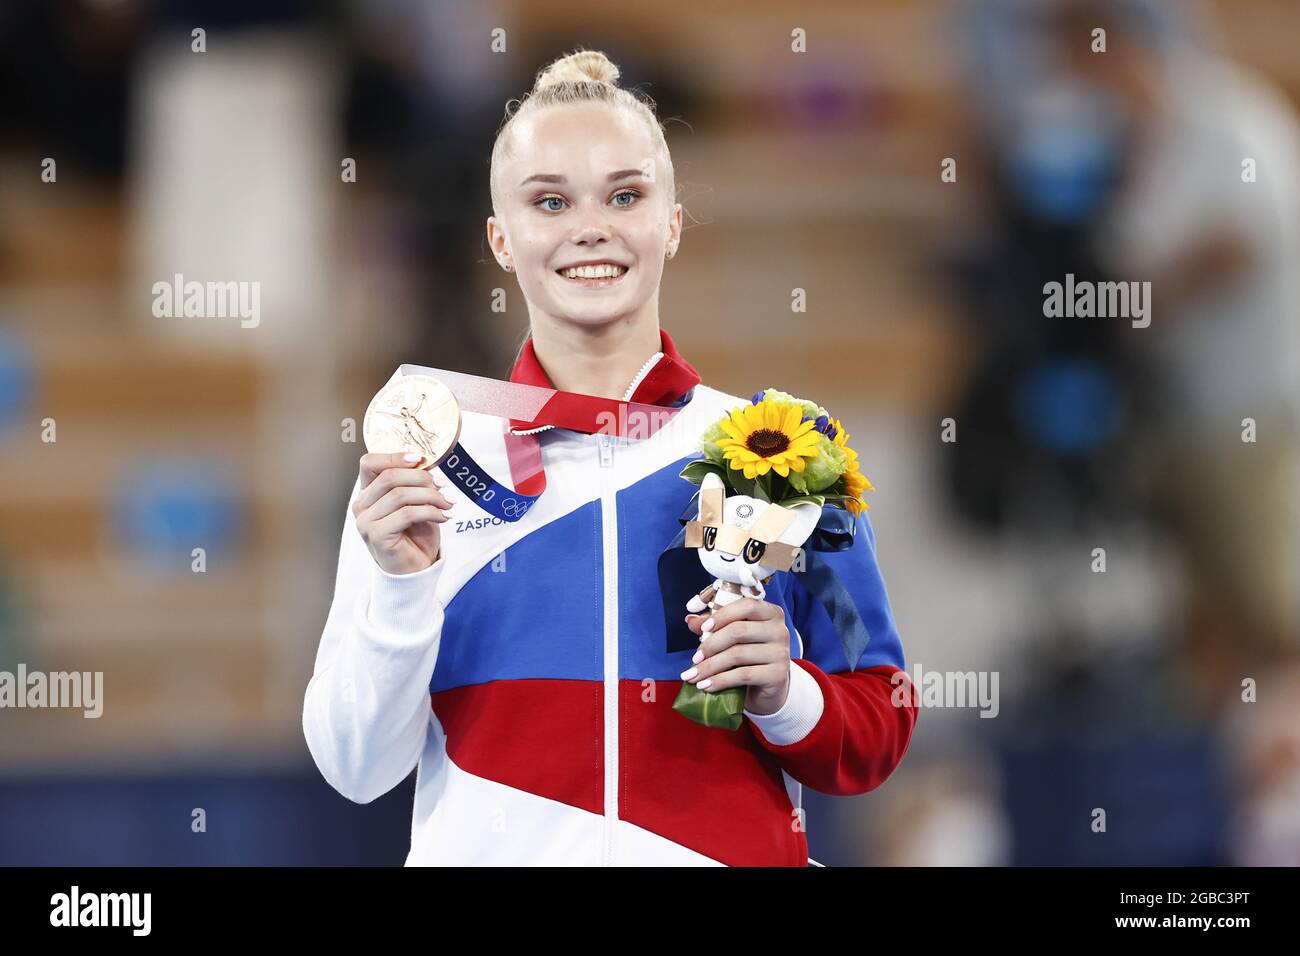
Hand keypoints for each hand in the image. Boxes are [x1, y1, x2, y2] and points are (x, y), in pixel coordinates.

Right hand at [353, 452, 452, 574]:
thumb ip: (414, 482)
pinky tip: (444, 517)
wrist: (416, 569)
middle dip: (422, 478)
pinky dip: (431, 512)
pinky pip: (407, 514)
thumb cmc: (415, 534)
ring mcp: (366, 521)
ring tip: (449, 504)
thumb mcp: (416, 502)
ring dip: (431, 496)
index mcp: (367, 493)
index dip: (395, 456)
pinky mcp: (377, 536)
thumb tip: (425, 462)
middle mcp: (361, 505)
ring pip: (400, 494)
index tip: (421, 459)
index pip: (370, 463)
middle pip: (389, 477)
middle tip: (444, 486)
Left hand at [682, 598, 790, 715]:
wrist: (770, 687)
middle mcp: (779, 630)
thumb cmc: (749, 656)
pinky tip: (706, 686)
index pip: (746, 606)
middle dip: (711, 645)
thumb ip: (714, 626)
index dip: (722, 615)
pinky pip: (743, 675)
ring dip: (710, 666)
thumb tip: (691, 620)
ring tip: (694, 675)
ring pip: (738, 654)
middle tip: (694, 658)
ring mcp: (781, 653)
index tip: (703, 629)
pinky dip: (720, 681)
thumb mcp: (732, 638)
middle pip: (739, 631)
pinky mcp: (778, 675)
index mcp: (770, 613)